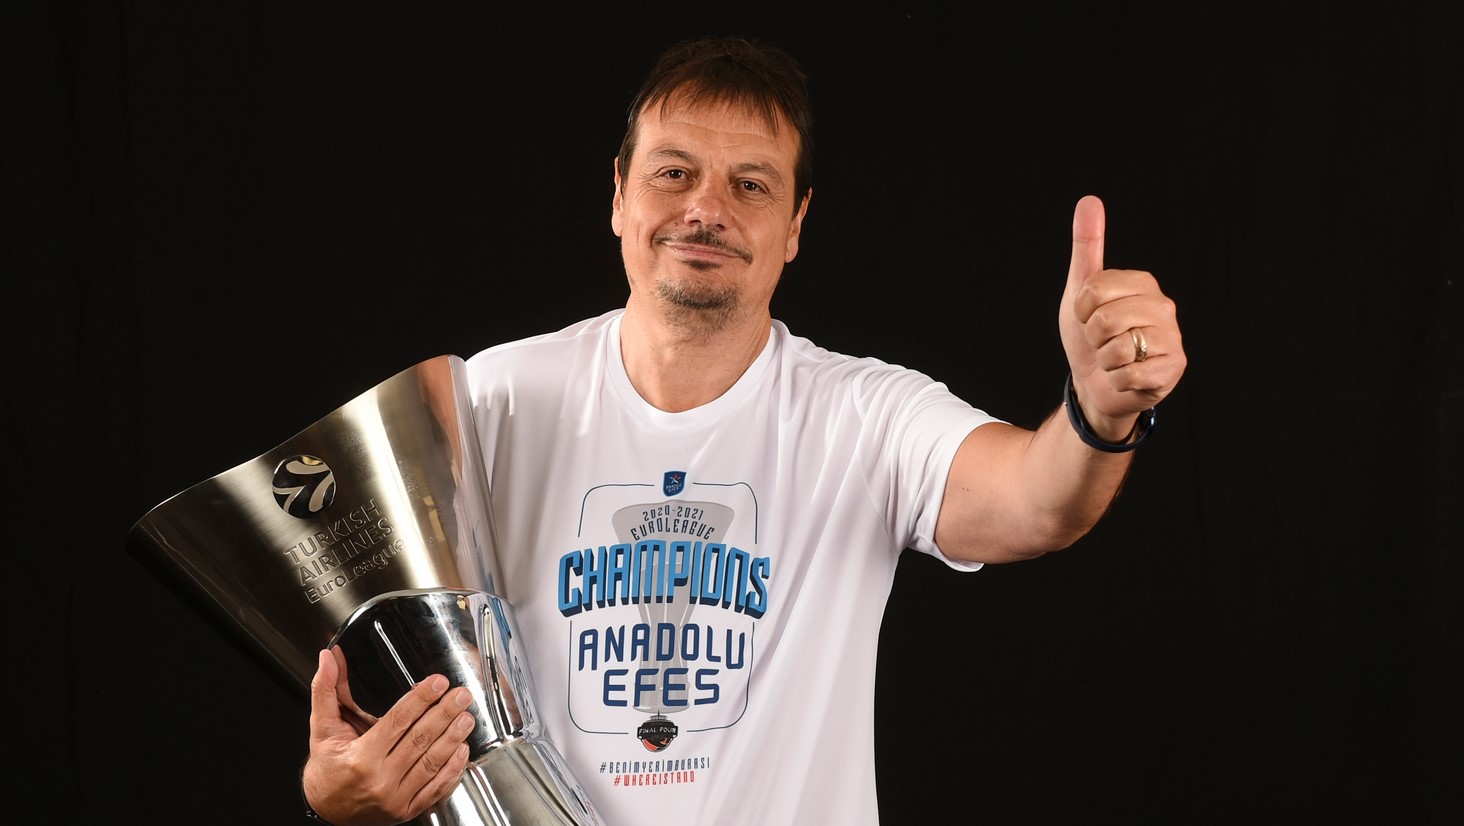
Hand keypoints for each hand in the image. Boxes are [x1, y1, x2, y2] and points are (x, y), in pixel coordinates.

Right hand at [302, 648, 475, 825]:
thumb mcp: (321, 728)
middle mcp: (380, 779)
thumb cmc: (326, 768)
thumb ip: (325, 691)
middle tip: (462, 695)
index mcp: (361, 757)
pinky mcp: (406, 810)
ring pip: (431, 763)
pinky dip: (452, 771)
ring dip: (453, 738)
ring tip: (466, 717)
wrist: (325, 810)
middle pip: (420, 740)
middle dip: (445, 714)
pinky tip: (462, 751)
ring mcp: (396, 798)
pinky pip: (435, 789)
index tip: (438, 683)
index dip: (421, 699)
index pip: (398, 721)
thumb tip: (327, 658)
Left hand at [1059, 195, 1185, 440]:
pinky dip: (1117, 380)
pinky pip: (1128, 374)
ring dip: (1105, 360)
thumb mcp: (1080, 290)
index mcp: (1143, 283)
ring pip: (1117, 348)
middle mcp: (1164, 307)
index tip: (1087, 316)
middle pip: (1105, 320)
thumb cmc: (1089, 336)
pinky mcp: (1173, 369)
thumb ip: (1087, 246)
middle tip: (1102, 341)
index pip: (1094, 290)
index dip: (1081, 309)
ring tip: (1115, 358)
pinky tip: (1125, 376)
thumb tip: (1089, 200)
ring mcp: (1172, 338)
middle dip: (1092, 337)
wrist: (1096, 384)